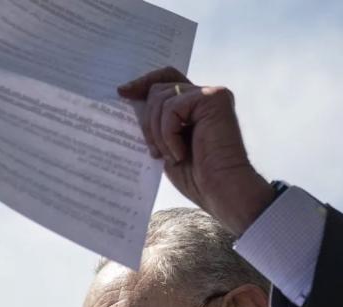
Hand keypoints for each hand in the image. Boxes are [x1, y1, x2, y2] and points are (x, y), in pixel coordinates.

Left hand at [118, 67, 275, 234]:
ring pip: (161, 98)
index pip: (166, 78)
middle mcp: (205, 95)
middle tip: (154, 151)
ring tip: (170, 155)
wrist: (220, 191)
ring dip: (158, 132)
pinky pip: (172, 108)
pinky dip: (169, 134)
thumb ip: (156, 121)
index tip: (123, 92)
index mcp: (195, 105)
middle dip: (147, 121)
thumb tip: (129, 99)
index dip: (144, 82)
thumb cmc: (196, 176)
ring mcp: (211, 95)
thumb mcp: (166, 144)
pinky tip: (180, 153)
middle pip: (158, 89)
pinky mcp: (214, 99)